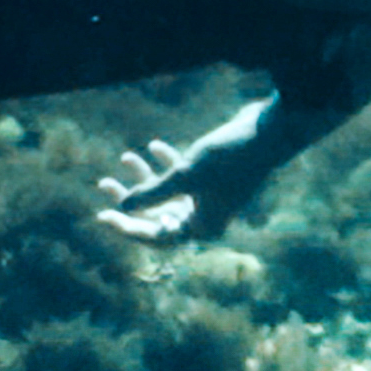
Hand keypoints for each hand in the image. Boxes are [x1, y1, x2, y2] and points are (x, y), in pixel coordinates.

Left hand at [92, 97, 281, 246]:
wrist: (267, 133)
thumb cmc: (227, 158)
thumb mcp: (184, 176)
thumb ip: (151, 194)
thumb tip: (123, 207)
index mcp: (201, 227)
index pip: (155, 236)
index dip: (126, 228)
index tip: (102, 214)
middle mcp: (205, 217)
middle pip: (157, 215)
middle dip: (131, 199)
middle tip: (104, 183)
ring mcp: (209, 196)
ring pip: (168, 192)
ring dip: (146, 177)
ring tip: (126, 156)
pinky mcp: (213, 176)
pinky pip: (182, 176)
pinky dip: (167, 162)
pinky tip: (155, 146)